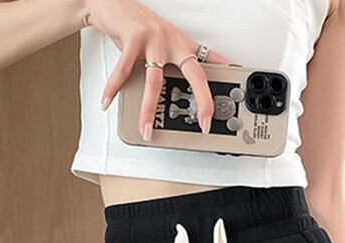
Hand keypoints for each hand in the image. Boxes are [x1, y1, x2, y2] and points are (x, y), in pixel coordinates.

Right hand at [86, 0, 235, 139]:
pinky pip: (123, 71)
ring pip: (155, 82)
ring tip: (146, 129)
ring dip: (148, 110)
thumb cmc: (139, 27)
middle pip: (196, 74)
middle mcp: (174, 42)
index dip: (227, 73)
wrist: (114, 2)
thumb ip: (172, 66)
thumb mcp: (164, 44)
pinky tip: (107, 101)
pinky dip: (113, 89)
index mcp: (183, 45)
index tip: (237, 92)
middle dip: (203, 100)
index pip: (212, 60)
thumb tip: (175, 95)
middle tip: (205, 122)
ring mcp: (154, 40)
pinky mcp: (133, 38)